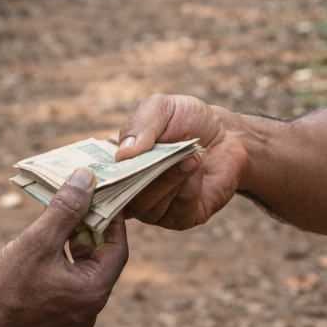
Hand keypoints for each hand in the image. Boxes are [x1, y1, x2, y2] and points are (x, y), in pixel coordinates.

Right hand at [0, 168, 127, 326]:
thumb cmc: (6, 288)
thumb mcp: (38, 241)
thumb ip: (66, 209)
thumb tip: (87, 178)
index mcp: (93, 293)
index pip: (117, 249)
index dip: (112, 220)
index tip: (103, 196)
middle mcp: (88, 311)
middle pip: (98, 261)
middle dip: (87, 230)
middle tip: (76, 201)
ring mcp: (69, 320)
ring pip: (79, 273)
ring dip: (70, 246)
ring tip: (54, 220)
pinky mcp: (51, 323)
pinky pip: (64, 287)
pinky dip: (58, 265)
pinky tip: (39, 248)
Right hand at [113, 94, 248, 229]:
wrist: (227, 134)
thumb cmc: (187, 120)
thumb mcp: (161, 108)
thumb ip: (140, 125)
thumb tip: (123, 154)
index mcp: (119, 166)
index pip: (99, 182)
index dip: (102, 178)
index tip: (118, 162)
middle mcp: (132, 192)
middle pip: (123, 197)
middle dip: (145, 175)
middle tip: (168, 153)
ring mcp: (156, 208)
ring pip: (150, 206)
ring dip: (171, 178)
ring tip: (190, 155)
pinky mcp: (182, 218)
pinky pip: (178, 211)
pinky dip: (188, 188)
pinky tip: (196, 168)